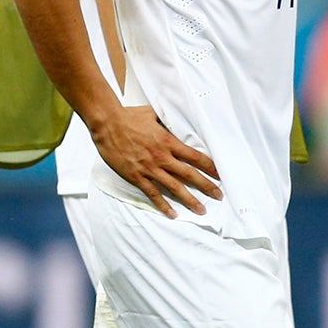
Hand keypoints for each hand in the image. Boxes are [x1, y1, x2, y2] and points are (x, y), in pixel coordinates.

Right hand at [91, 105, 220, 217]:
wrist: (106, 124)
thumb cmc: (128, 116)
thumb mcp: (153, 114)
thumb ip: (167, 120)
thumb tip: (176, 119)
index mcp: (169, 141)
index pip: (196, 157)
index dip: (210, 167)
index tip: (220, 175)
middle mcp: (162, 157)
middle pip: (190, 175)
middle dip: (207, 186)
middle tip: (219, 196)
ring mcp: (149, 168)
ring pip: (174, 187)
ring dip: (190, 200)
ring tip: (201, 209)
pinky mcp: (136, 176)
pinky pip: (152, 193)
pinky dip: (163, 205)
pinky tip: (172, 213)